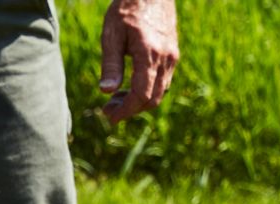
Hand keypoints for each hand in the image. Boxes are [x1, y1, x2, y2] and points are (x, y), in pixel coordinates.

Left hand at [98, 0, 178, 122]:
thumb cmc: (126, 9)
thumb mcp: (112, 35)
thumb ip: (111, 64)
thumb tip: (106, 92)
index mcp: (150, 54)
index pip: (141, 95)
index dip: (126, 110)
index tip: (110, 117)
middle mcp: (166, 58)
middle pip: (153, 98)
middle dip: (130, 110)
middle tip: (107, 110)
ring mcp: (172, 56)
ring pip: (159, 91)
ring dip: (138, 101)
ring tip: (114, 100)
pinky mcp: (172, 54)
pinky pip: (163, 81)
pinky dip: (147, 90)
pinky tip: (128, 87)